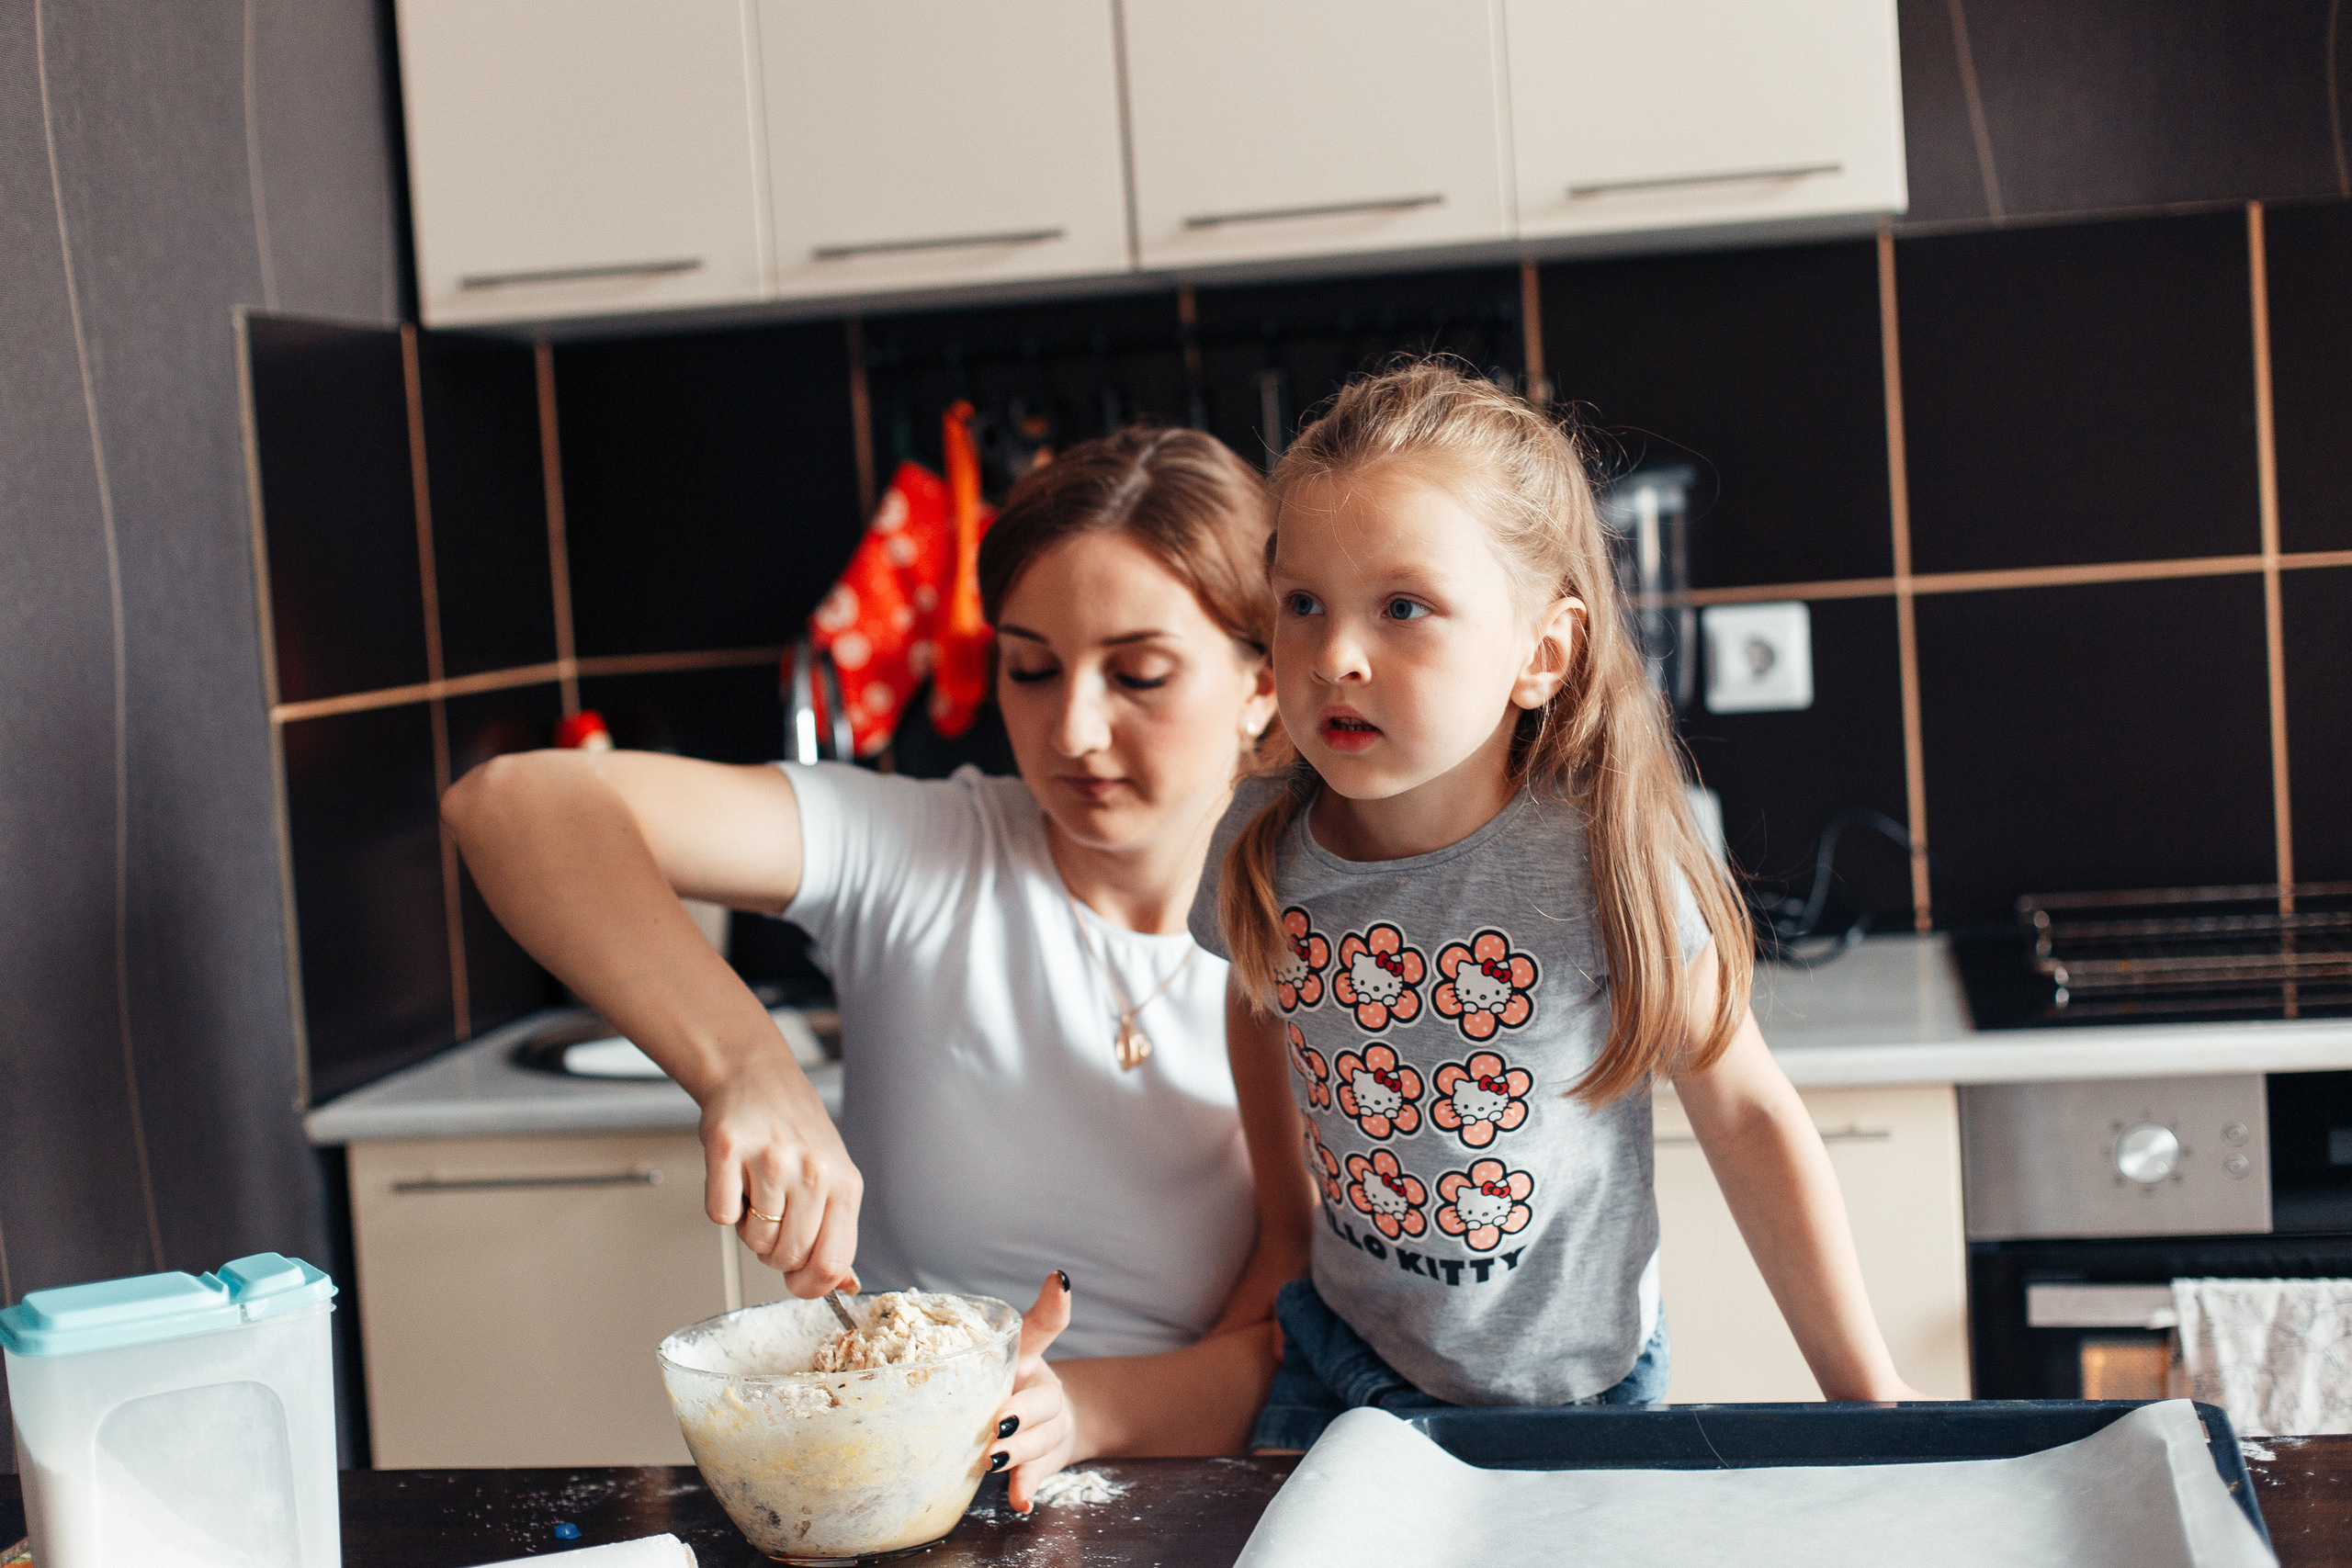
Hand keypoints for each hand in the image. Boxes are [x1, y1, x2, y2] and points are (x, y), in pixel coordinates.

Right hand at [699, 1046, 861, 1297]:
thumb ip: (837, 1232)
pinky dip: (722, 1207)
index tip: (796, 1279)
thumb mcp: (833, 1177)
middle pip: (787, 1257)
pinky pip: (720, 1215)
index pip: (831, 1264)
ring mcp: (770, 1160)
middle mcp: (812, 1172)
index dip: (809, 1285)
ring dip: (748, 1228)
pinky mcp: (729, 1149)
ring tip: (755, 1191)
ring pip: (754, 1240)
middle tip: (771, 1217)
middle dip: (773, 1251)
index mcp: (844, 1185)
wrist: (756, 1076)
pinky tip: (734, 1179)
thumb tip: (844, 1285)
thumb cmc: (795, 1130)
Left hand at [990, 1271, 1077, 1512]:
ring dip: (1020, 1452)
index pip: (1043, 1327)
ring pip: (1040, 1441)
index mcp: (1027, 1356)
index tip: (1058, 1282)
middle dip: (1022, 1411)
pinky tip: (1020, 1501)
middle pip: (1042, 1400)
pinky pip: (1037, 1476)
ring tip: (994, 1458)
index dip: (1054, 1305)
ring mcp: (1047, 1429)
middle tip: (999, 1421)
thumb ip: (983, 1337)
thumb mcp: (1002, 1355)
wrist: (1051, 1424)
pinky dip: (1027, 1489)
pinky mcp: (1044, 1461)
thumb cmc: (1009, 1384)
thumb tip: (1000, 1300)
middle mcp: (1043, 1391)